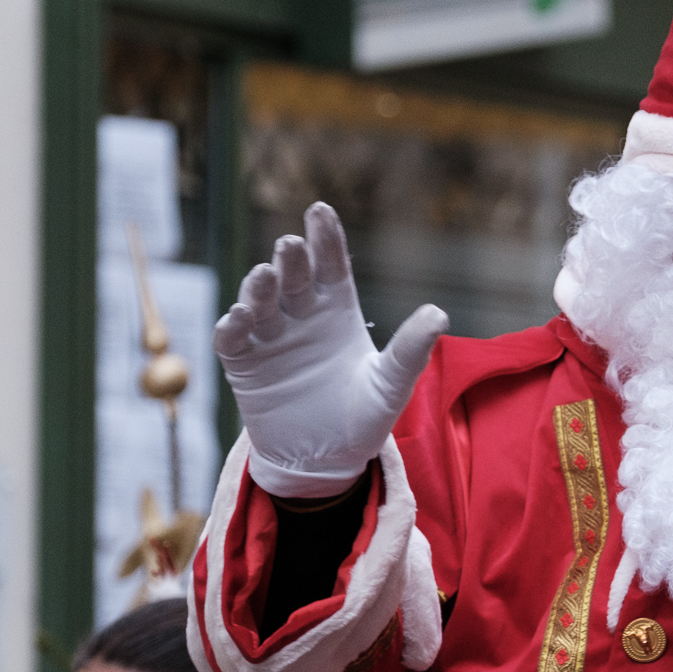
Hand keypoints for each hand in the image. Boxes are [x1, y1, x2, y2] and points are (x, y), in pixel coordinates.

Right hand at [213, 202, 447, 499]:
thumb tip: (440, 313)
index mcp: (336, 308)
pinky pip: (232, 340)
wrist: (327, 460)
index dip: (325, 237)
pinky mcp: (243, 364)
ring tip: (265, 277)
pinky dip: (232, 327)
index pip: (330, 264)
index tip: (319, 211)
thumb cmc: (363, 416)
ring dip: (259, 288)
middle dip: (291, 259)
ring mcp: (268, 336)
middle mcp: (300, 313)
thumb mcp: (391, 384)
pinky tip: (239, 318)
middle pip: (293, 276)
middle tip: (291, 245)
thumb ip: (410, 350)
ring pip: (259, 301)